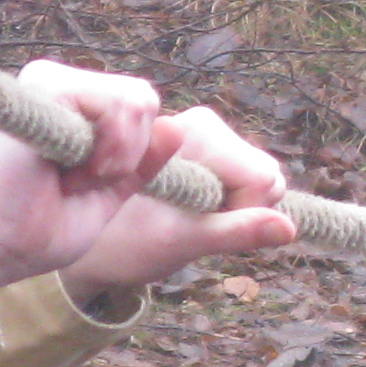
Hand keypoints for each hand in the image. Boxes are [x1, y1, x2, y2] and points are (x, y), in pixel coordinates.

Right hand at [0, 62, 170, 292]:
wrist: (3, 248)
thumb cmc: (47, 227)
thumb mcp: (113, 192)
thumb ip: (144, 162)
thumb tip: (179, 126)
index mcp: (76, 106)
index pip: (141, 103)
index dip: (138, 150)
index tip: (99, 181)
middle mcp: (62, 84)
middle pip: (143, 97)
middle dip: (132, 153)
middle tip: (86, 181)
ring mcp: (50, 81)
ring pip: (135, 99)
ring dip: (119, 155)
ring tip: (74, 177)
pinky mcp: (43, 87)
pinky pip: (112, 102)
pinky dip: (109, 148)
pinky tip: (74, 171)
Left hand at [60, 107, 297, 304]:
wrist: (76, 240)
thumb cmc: (119, 243)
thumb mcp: (179, 242)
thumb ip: (235, 231)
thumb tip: (290, 229)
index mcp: (190, 134)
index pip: (259, 175)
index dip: (240, 211)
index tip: (199, 228)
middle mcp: (199, 123)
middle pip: (264, 171)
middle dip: (239, 205)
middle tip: (187, 222)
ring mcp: (202, 135)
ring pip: (260, 174)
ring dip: (234, 205)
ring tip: (184, 217)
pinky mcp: (203, 150)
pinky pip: (249, 175)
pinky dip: (231, 201)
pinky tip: (190, 210)